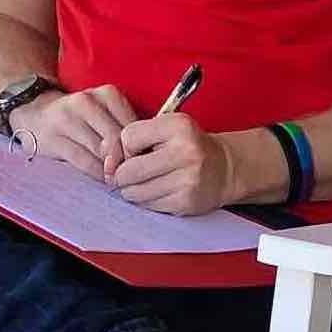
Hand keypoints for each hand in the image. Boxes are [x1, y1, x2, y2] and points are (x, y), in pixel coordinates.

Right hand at [10, 85, 138, 181]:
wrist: (36, 112)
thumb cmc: (81, 117)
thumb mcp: (105, 112)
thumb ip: (125, 128)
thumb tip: (149, 154)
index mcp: (106, 94)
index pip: (132, 126)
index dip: (140, 149)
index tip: (143, 162)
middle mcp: (86, 102)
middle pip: (116, 139)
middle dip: (125, 162)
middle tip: (131, 175)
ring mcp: (67, 119)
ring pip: (100, 151)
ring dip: (111, 170)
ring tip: (117, 178)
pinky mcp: (54, 138)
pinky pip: (83, 161)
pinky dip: (96, 173)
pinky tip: (101, 177)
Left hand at [110, 114, 236, 214]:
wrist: (224, 168)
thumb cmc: (188, 147)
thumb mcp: (167, 129)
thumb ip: (135, 139)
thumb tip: (107, 167)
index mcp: (178, 126)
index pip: (128, 138)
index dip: (126, 147)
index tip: (137, 151)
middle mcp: (185, 152)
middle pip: (128, 170)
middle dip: (122, 175)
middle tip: (131, 173)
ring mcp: (187, 179)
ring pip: (134, 191)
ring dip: (132, 190)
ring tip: (147, 182)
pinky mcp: (186, 201)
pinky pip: (148, 205)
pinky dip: (147, 200)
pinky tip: (160, 191)